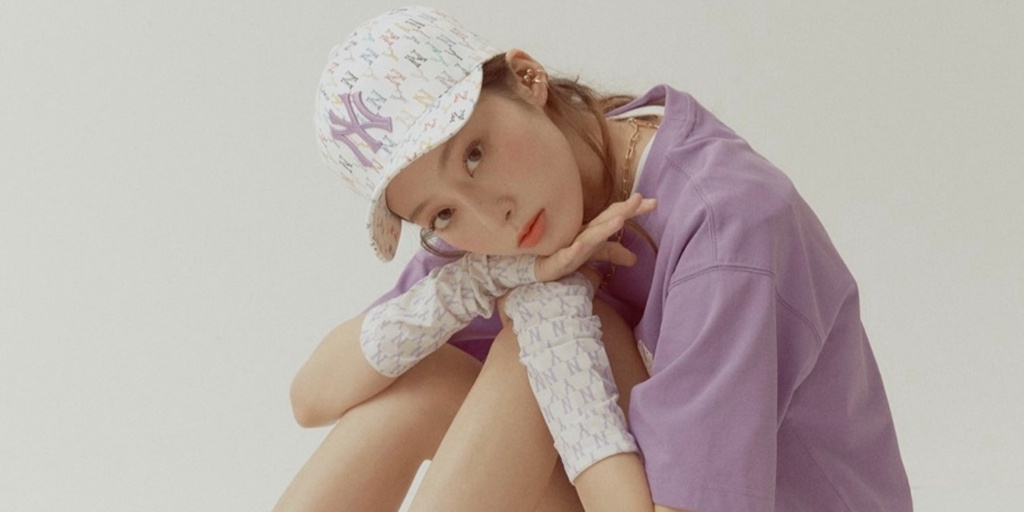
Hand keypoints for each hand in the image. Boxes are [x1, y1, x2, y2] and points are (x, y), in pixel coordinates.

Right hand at [534, 193, 655, 282]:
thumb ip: (611, 252)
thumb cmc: (562, 254)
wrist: (530, 268)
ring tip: (620, 220)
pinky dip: (572, 251)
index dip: (633, 209)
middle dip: (621, 211)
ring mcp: (567, 247)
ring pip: (588, 237)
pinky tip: (579, 246)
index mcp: (591, 230)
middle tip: (640, 199)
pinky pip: (564, 257)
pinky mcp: (554, 263)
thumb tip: (634, 258)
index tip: (654, 202)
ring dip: (603, 228)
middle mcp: (580, 234)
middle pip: (604, 221)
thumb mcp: (591, 253)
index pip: (614, 215)